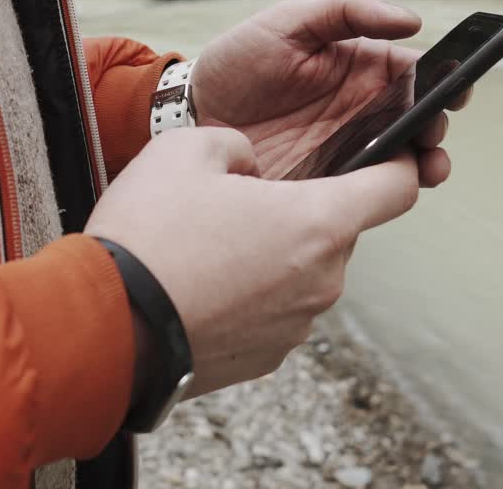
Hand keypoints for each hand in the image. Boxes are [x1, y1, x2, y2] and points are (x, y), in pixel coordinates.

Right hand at [85, 127, 419, 397]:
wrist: (105, 328)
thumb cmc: (148, 238)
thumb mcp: (187, 149)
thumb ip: (237, 144)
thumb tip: (248, 165)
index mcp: (317, 223)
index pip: (397, 189)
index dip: (398, 164)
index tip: (389, 157)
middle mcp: (321, 280)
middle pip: (335, 231)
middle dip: (295, 212)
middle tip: (235, 205)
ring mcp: (295, 326)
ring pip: (299, 272)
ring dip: (268, 256)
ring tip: (203, 250)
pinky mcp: (264, 358)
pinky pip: (271, 311)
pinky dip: (246, 296)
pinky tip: (197, 287)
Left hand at [192, 0, 470, 184]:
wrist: (191, 114)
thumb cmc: (239, 61)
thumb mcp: (286, 22)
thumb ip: (347, 11)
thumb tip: (411, 20)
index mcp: (363, 68)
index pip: (418, 74)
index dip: (443, 81)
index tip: (454, 89)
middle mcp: (363, 111)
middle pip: (420, 122)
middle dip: (435, 128)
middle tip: (430, 131)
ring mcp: (347, 151)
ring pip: (402, 162)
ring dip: (423, 165)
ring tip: (425, 167)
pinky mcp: (326, 186)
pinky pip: (364, 194)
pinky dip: (382, 195)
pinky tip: (382, 190)